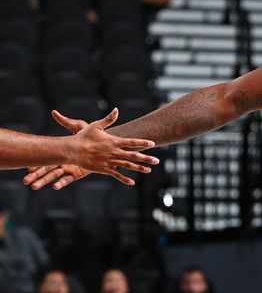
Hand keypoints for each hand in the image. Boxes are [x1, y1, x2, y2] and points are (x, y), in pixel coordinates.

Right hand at [23, 108, 157, 189]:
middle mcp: (114, 152)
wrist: (72, 150)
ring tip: (149, 170)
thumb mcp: (96, 126)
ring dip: (139, 168)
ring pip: (128, 166)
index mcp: (114, 141)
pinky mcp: (104, 169)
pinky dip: (124, 179)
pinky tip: (132, 182)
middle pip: (133, 155)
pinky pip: (116, 175)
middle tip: (157, 160)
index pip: (132, 142)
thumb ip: (108, 119)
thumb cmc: (83, 137)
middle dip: (146, 158)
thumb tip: (116, 109)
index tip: (152, 144)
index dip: (143, 143)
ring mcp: (110, 161)